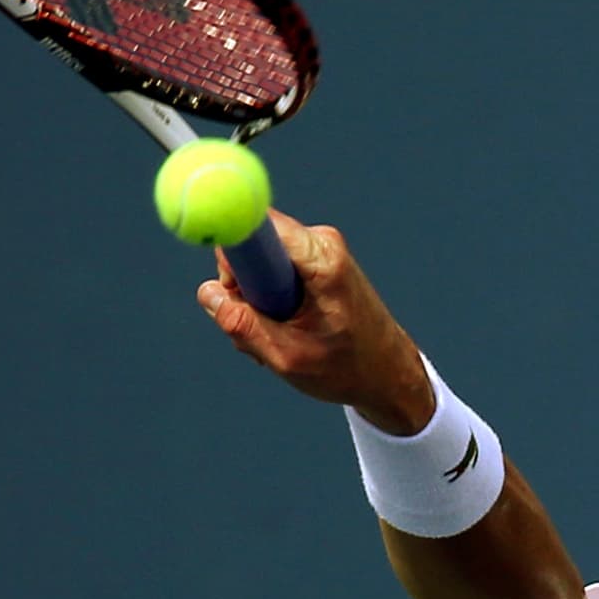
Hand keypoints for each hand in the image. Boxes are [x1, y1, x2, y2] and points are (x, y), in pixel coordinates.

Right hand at [195, 208, 435, 430]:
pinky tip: (286, 330)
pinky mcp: (314, 261)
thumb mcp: (288, 356)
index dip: (233, 250)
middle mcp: (320, 243)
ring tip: (280, 337)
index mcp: (321, 259)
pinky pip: (270, 272)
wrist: (389, 373)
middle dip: (243, 290)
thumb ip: (243, 325)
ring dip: (256, 304)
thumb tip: (209, 293)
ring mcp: (318, 250)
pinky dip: (269, 303)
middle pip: (250, 248)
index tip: (230, 281)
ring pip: (256, 265)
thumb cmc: (349, 368)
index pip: (257, 226)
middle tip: (261, 329)